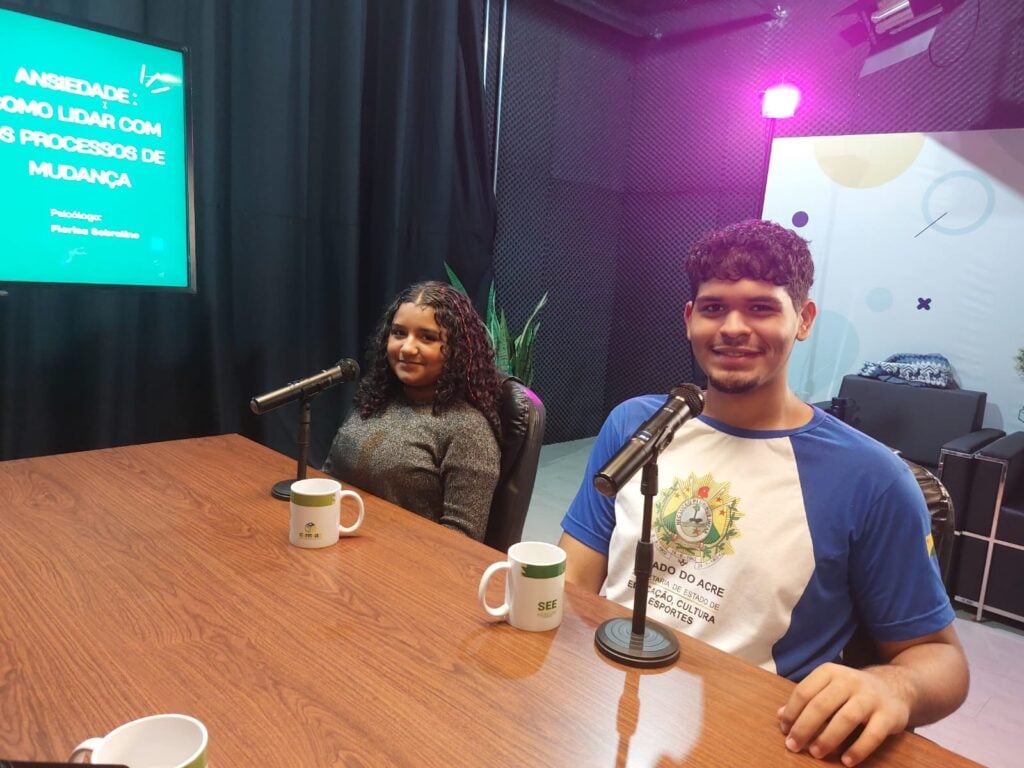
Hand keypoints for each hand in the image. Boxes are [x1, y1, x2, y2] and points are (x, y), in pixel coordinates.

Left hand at [777, 662, 910, 766]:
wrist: (894, 687)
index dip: (791, 712)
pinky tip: (846, 761)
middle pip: (821, 705)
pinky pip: (872, 735)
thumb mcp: (828, 688)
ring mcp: (870, 697)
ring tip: (816, 753)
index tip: (785, 731)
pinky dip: (858, 749)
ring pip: (845, 718)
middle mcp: (849, 680)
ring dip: (828, 738)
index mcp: (830, 672)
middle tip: (794, 746)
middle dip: (804, 728)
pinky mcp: (889, 714)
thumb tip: (780, 716)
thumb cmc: (852, 691)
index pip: (804, 692)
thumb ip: (806, 700)